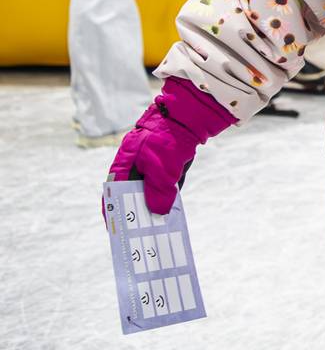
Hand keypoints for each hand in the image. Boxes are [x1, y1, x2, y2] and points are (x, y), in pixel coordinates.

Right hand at [106, 78, 238, 215]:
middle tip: (139, 230)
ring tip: (157, 226)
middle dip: (136, 210)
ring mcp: (151, 164)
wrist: (187, 118)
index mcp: (124, 164)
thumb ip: (158, 192)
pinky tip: (172, 210)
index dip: (112, 207)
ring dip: (154, 204)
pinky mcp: (167, 163)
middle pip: (132, 192)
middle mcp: (135, 165)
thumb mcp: (161, 170)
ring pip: (150, 189)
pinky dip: (168, 195)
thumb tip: (158, 212)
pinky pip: (165, 184)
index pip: (113, 190)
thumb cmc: (166, 142)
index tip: (115, 226)